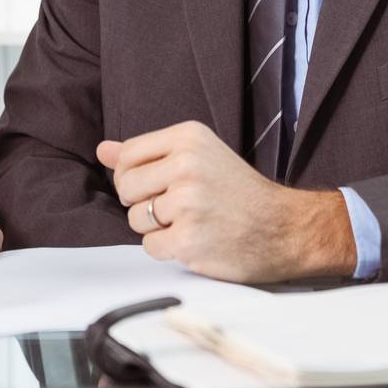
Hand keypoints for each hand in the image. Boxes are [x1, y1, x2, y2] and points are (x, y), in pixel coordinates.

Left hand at [97, 120, 355, 282]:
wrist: (286, 227)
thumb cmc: (241, 192)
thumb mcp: (199, 156)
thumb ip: (149, 153)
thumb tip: (102, 150)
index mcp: (189, 137)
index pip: (127, 156)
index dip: (133, 177)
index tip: (157, 185)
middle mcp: (186, 164)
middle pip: (125, 187)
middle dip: (142, 203)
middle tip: (176, 207)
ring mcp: (187, 202)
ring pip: (135, 219)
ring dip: (156, 228)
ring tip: (190, 222)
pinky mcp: (188, 238)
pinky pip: (150, 246)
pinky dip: (168, 249)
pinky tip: (196, 239)